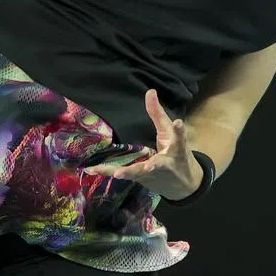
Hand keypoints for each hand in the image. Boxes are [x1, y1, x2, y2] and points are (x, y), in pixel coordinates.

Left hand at [84, 89, 203, 200]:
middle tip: (149, 166)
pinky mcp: (140, 179)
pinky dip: (107, 171)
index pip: (179, 137)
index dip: (179, 130)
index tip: (178, 122)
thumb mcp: (168, 132)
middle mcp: (165, 163)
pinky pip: (123, 174)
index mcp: (176, 149)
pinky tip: (92, 169)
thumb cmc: (175, 153)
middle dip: (153, 165)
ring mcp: (152, 174)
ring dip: (128, 173)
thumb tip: (150, 91)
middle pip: (159, 164)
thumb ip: (157, 113)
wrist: (183, 184)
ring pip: (138, 173)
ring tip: (118, 173)